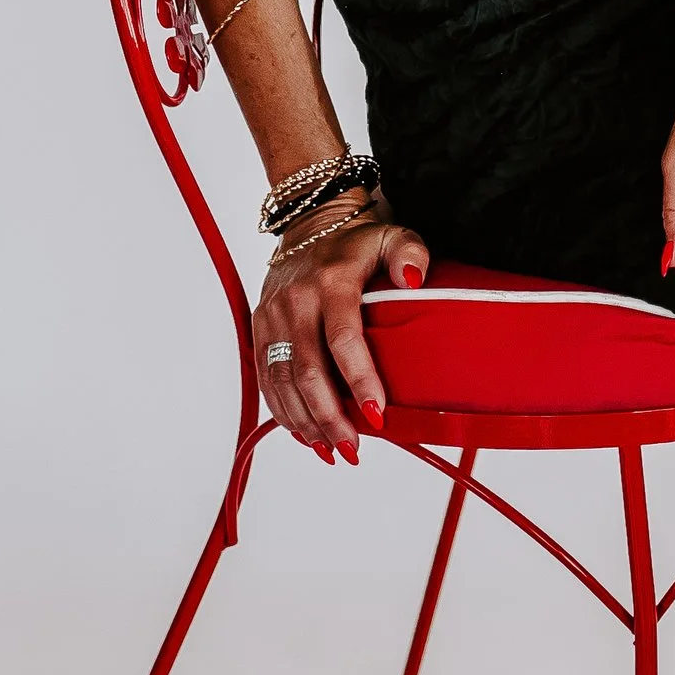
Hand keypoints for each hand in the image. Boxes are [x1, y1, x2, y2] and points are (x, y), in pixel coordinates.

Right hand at [256, 211, 430, 462]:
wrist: (308, 224)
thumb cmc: (357, 241)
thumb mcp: (392, 236)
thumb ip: (409, 253)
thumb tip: (414, 280)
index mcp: (331, 282)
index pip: (343, 338)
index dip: (359, 380)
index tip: (378, 415)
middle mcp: (296, 301)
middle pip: (309, 370)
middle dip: (330, 416)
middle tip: (353, 449)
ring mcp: (273, 316)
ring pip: (282, 380)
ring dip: (305, 421)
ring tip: (332, 450)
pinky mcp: (260, 328)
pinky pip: (266, 377)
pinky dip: (283, 410)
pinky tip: (303, 433)